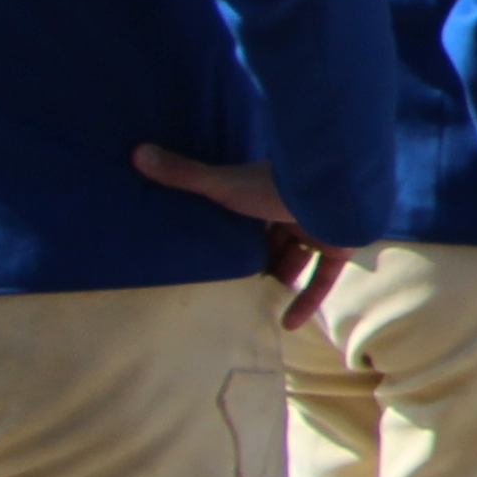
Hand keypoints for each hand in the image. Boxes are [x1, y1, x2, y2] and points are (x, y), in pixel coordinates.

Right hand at [132, 145, 346, 325]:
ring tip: (257, 301)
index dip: (237, 232)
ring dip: (282, 278)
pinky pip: (323, 280)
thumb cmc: (274, 188)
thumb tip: (137, 152)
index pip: (249, 213)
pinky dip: (308, 301)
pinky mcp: (339, 248)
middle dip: (260, 258)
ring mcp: (319, 228)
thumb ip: (183, 174)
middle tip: (237, 282)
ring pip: (299, 258)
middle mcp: (294, 209)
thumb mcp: (222, 184)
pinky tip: (288, 324)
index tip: (218, 252)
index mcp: (266, 192)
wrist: (331, 194)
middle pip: (275, 238)